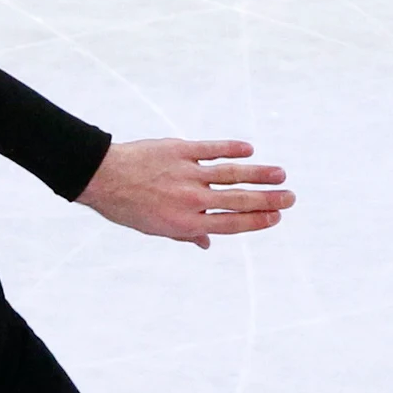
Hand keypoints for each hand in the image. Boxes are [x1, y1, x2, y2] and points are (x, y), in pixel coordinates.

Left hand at [78, 139, 289, 247]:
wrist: (102, 177)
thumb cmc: (126, 206)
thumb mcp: (154, 229)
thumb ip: (185, 233)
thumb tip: (207, 244)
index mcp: (186, 223)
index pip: (231, 224)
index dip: (257, 221)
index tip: (276, 217)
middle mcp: (191, 200)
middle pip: (239, 200)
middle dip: (268, 199)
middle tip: (290, 197)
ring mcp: (187, 174)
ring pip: (232, 174)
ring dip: (259, 174)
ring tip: (280, 174)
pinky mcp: (180, 150)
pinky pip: (212, 149)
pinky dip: (232, 148)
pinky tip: (249, 149)